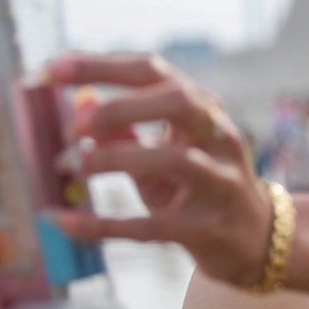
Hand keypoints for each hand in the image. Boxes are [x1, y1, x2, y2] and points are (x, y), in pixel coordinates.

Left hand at [43, 54, 272, 288]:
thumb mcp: (164, 153)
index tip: (52, 69)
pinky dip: (104, 224)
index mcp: (204, 111)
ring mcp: (219, 183)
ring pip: (174, 160)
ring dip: (115, 159)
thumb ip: (125, 129)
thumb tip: (80, 101)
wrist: (256, 242)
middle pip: (178, 102)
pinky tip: (65, 222)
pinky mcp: (206, 229)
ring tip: (73, 167)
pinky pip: (152, 225)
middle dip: (119, 108)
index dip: (101, 67)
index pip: (153, 72)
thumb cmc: (199, 189)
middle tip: (72, 128)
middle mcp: (219, 138)